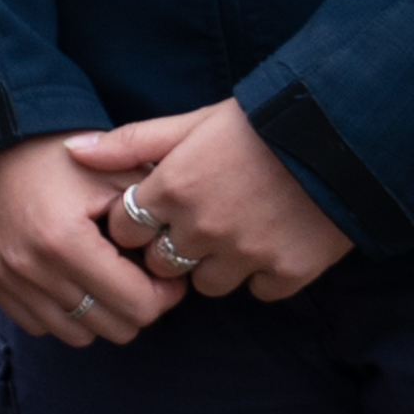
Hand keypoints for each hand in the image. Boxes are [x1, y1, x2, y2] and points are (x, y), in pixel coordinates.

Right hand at [0, 134, 192, 344]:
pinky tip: (68, 280)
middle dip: (137, 305)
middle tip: (137, 276)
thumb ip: (154, 216)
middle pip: (115, 328)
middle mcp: (29, 267)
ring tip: (103, 279)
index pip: (140, 306)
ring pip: (77, 335)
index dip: (166, 293)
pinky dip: (60, 312)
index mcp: (65, 241)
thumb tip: (177, 262)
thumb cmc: (58, 154)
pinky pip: (38, 324)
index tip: (164, 271)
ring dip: (99, 313)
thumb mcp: (116, 171)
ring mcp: (2, 276)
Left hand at [71, 101, 354, 304]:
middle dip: (167, 249)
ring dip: (212, 266)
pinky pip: (259, 291)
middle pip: (159, 263)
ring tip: (232, 234)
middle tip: (192, 226)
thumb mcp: (189, 122)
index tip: (152, 211)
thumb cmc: (259, 124)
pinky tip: (270, 245)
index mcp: (173, 188)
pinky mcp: (289, 271)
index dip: (135, 222)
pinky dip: (262, 276)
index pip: (123, 229)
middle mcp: (203, 227)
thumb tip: (71, 151)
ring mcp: (247, 253)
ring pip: (206, 285)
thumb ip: (130, 143)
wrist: (342, 136)